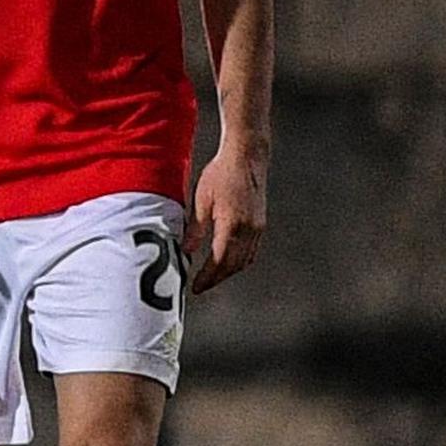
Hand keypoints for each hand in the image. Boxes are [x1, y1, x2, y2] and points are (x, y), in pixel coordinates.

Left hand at [186, 141, 266, 292]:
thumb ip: (195, 229)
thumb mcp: (201, 201)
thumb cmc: (221, 174)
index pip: (219, 261)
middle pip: (233, 265)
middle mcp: (249, 229)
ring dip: (228, 272)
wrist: (246, 157)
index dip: (208, 277)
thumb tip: (185, 251)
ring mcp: (257, 227)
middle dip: (217, 278)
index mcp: (232, 225)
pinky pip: (251, 250)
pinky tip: (227, 261)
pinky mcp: (260, 223)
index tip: (195, 287)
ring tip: (211, 277)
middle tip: (200, 287)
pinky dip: (239, 261)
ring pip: (245, 260)